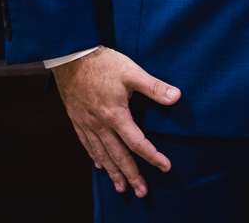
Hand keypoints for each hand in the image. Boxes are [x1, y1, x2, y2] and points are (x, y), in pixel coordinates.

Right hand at [52, 47, 180, 197]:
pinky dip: (95, 158)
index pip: (137, 142)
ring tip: (121, 188)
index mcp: (115, 115)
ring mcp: (86, 124)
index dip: (152, 156)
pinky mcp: (77, 120)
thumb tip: (176, 96)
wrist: (71, 57)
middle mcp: (100, 125)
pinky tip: (100, 165)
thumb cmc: (104, 63)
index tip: (165, 167)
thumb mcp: (132, 71)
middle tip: (141, 192)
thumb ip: (154, 86)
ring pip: (101, 155)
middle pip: (118, 156)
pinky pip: (87, 145)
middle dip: (131, 175)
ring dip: (113, 173)